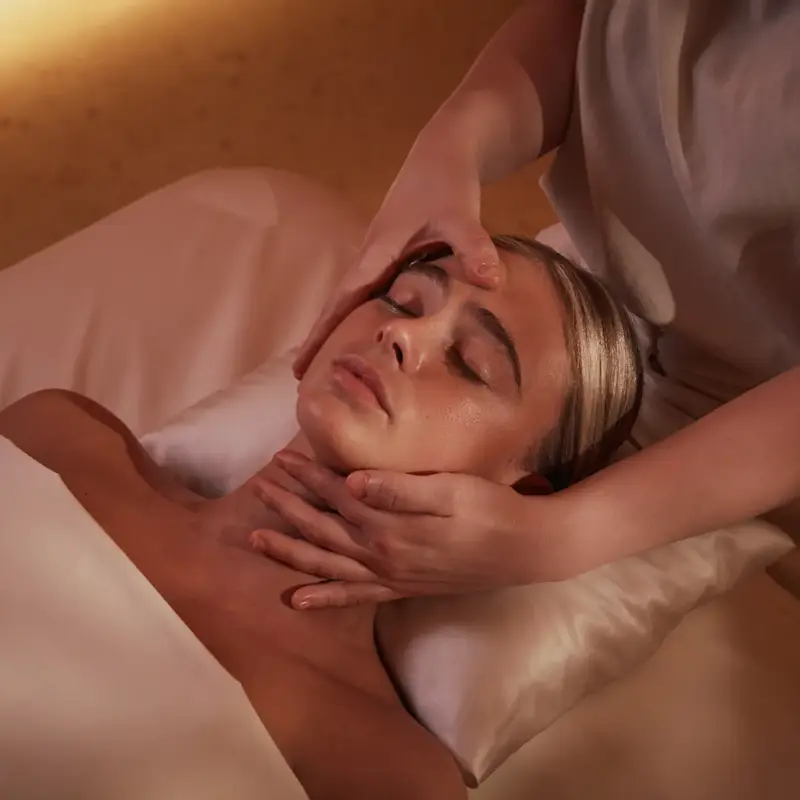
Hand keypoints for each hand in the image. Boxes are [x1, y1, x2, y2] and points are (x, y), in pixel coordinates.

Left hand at [248, 452, 554, 608]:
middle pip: (322, 530)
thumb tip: (352, 482)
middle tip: (258, 489)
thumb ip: (399, 489)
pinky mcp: (400, 588)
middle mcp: (381, 554)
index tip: (281, 458)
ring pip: (327, 564)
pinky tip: (298, 600)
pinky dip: (324, 598)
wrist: (522, 550)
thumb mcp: (450, 491)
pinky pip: (353, 596)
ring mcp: (389, 576)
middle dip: (287, 508)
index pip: (338, 495)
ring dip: (290, 551)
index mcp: (390, 525)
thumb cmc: (489, 510)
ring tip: (257, 540)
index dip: (308, 475)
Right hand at [292, 126, 500, 378]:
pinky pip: (370, 293)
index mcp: (378, 250)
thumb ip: (474, 247)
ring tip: (324, 364)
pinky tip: (364, 335)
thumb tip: (491, 283)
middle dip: (319, 338)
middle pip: (338, 304)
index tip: (302, 361)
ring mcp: (379, 257)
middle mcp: (371, 257)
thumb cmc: (448, 182)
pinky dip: (360, 315)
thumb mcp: (462, 214)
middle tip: (301, 376)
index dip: (323, 331)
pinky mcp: (391, 257)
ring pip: (352, 299)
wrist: (443, 152)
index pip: (344, 298)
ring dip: (336, 328)